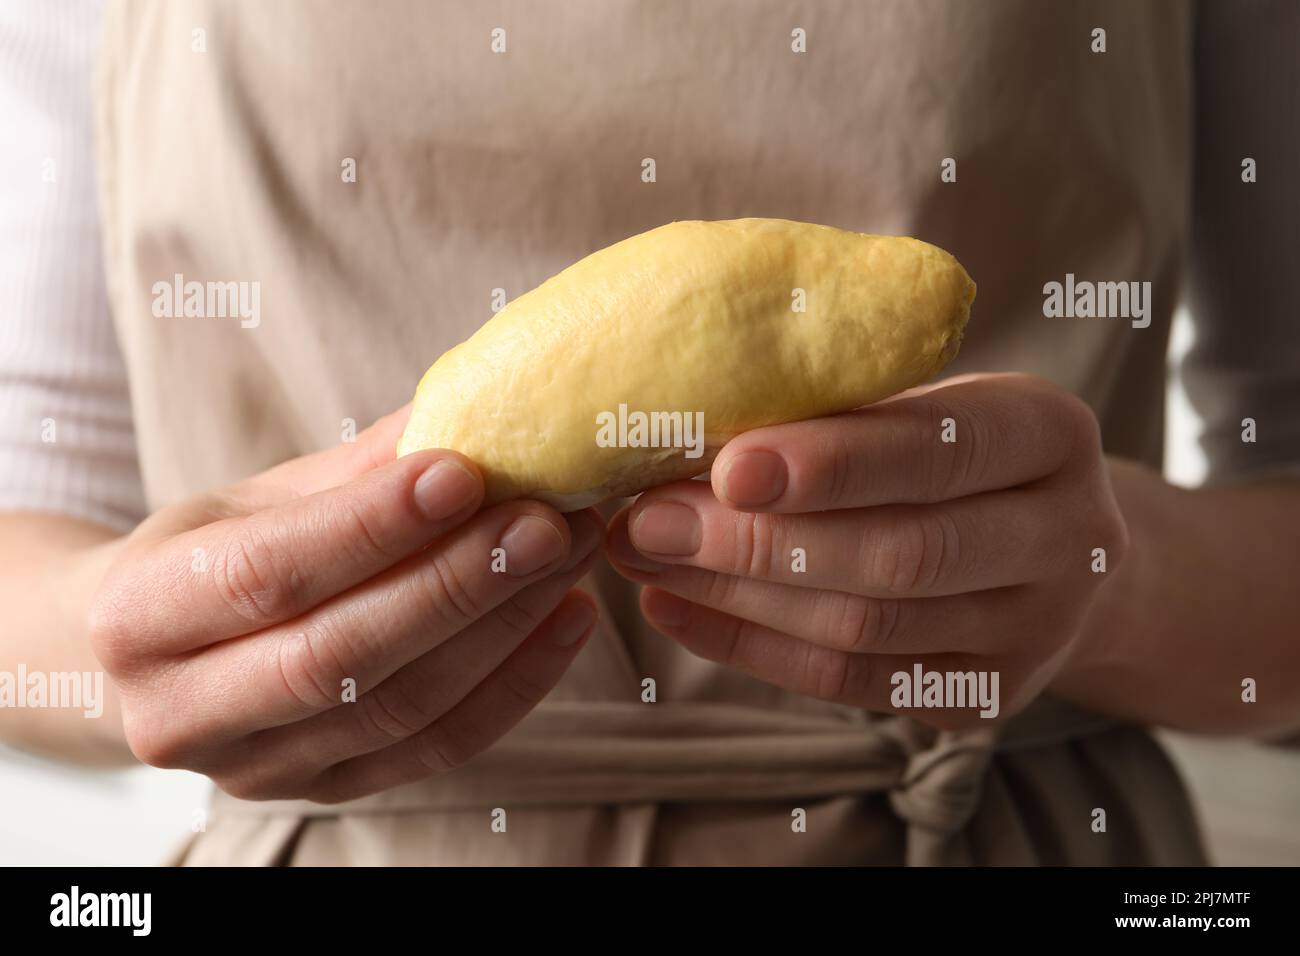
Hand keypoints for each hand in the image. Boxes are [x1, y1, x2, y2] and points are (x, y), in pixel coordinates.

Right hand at [89, 406, 601, 801]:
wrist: (152, 662)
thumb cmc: (212, 557)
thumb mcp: (257, 499)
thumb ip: (359, 467)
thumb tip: (475, 404)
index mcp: (139, 614)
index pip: (266, 571)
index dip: (370, 524)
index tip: (463, 472)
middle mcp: (180, 711)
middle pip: (338, 653)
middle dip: (455, 583)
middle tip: (544, 520)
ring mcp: (255, 769)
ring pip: (398, 708)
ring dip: (502, 630)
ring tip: (567, 555)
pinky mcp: (324, 793)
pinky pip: (436, 750)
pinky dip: (515, 685)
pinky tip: (565, 619)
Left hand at [607, 373, 1127, 728]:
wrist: (1052, 549)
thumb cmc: (955, 452)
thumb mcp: (929, 405)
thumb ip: (840, 416)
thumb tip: (686, 434)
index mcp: (1050, 435)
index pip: (940, 451)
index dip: (833, 464)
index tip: (728, 467)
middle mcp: (1065, 538)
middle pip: (900, 555)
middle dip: (759, 541)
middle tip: (649, 519)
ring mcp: (1033, 633)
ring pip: (864, 628)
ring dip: (736, 595)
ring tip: (645, 555)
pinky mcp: (981, 698)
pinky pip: (848, 684)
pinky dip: (749, 647)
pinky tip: (674, 607)